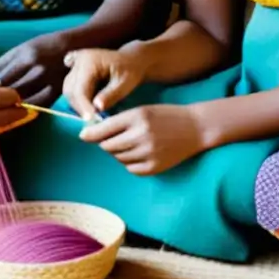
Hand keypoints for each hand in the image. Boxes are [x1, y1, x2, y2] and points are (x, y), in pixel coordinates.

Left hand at [0, 34, 68, 106]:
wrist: (77, 45)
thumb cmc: (46, 45)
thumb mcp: (23, 47)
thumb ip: (5, 63)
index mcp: (24, 52)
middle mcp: (35, 65)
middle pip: (6, 87)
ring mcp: (47, 78)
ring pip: (20, 98)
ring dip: (7, 106)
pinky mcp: (57, 91)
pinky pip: (37, 106)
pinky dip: (25, 110)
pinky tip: (16, 113)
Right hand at [62, 45, 146, 120]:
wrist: (132, 60)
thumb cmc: (131, 71)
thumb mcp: (126, 83)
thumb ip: (112, 95)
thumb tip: (96, 108)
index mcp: (90, 61)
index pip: (80, 89)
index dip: (83, 107)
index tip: (91, 121)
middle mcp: (79, 59)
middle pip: (70, 89)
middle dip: (79, 107)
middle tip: (94, 119)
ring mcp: (76, 61)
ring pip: (68, 88)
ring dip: (77, 103)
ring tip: (92, 112)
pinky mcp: (75, 65)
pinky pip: (69, 83)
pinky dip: (74, 95)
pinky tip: (84, 99)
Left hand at [79, 104, 204, 175]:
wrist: (195, 128)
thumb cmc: (166, 115)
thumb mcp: (143, 110)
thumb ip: (120, 120)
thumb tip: (93, 134)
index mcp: (137, 117)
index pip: (105, 128)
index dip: (91, 133)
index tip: (83, 135)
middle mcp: (142, 135)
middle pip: (108, 146)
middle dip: (105, 143)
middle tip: (111, 138)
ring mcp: (149, 153)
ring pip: (118, 157)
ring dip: (118, 152)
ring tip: (129, 143)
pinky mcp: (155, 167)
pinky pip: (130, 168)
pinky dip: (129, 162)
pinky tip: (138, 153)